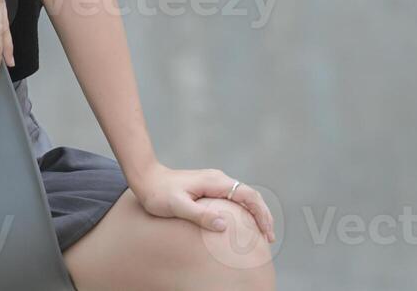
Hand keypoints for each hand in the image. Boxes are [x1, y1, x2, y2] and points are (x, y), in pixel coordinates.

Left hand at [129, 162, 275, 244]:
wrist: (146, 178)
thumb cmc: (159, 193)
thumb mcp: (177, 206)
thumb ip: (200, 215)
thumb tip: (224, 224)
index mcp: (215, 182)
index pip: (248, 196)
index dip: (260, 214)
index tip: (266, 232)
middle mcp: (218, 179)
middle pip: (250, 195)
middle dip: (263, 215)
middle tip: (269, 238)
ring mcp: (214, 182)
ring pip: (243, 196)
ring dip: (256, 213)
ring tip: (262, 233)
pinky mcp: (209, 187)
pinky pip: (234, 198)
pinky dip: (245, 210)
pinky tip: (243, 224)